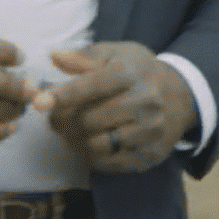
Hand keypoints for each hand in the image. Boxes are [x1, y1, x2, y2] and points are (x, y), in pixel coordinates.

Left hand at [33, 42, 196, 173]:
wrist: (179, 97)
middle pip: (89, 120)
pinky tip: (86, 142)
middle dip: (64, 121)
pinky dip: (89, 156)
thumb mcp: (115, 54)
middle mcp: (145, 102)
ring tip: (69, 131)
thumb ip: (83, 57)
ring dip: (74, 141)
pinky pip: (108, 164)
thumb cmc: (137, 72)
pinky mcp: (149, 155)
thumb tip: (54, 57)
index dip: (62, 95)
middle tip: (56, 118)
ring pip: (96, 145)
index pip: (92, 85)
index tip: (39, 102)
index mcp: (132, 73)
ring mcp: (149, 131)